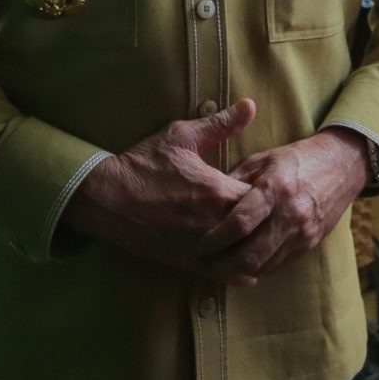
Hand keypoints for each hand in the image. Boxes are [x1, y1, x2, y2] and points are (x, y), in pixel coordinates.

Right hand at [60, 101, 263, 278]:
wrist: (106, 198)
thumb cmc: (143, 164)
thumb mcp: (181, 137)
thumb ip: (220, 124)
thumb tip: (250, 105)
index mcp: (219, 191)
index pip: (264, 199)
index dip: (271, 196)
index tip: (271, 190)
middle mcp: (215, 222)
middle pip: (258, 230)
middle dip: (267, 224)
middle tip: (272, 218)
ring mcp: (201, 246)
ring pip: (244, 256)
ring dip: (255, 249)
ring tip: (263, 242)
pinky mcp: (186, 262)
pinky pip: (222, 274)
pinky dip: (238, 272)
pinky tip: (248, 269)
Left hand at [196, 129, 370, 281]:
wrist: (342, 165)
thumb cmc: (295, 160)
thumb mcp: (261, 161)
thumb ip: (233, 182)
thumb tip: (206, 204)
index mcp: (276, 188)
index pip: (239, 223)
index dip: (215, 239)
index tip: (199, 243)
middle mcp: (291, 214)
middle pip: (250, 254)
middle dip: (222, 264)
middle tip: (204, 262)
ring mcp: (303, 233)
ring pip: (263, 265)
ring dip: (237, 270)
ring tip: (218, 266)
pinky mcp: (310, 244)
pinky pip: (277, 265)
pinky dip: (257, 267)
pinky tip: (242, 263)